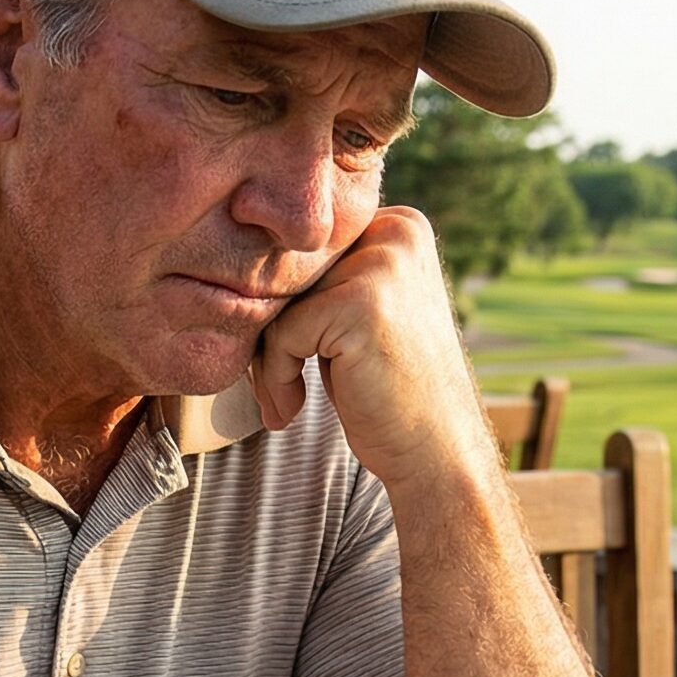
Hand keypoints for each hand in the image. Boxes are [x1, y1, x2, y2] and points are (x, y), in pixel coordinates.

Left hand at [249, 206, 486, 490]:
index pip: (305, 251)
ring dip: (268, 359)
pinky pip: (282, 332)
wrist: (436, 452)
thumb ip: (325, 279)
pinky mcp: (361, 303)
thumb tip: (240, 260)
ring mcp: (382, 263)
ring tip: (284, 403)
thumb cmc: (388, 393)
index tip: (281, 359)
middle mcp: (396, 230)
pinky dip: (275, 376)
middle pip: (290, 271)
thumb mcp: (361, 315)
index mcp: (400, 224)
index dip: (284, 306)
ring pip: (280, 300)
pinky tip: (293, 410)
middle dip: (270, 332)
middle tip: (275, 389)